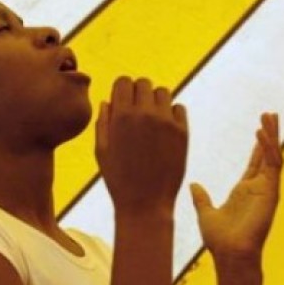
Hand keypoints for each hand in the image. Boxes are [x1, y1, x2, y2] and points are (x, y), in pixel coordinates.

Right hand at [95, 76, 188, 215]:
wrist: (145, 203)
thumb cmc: (118, 178)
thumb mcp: (101, 150)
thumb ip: (103, 122)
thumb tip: (107, 101)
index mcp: (121, 116)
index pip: (123, 81)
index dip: (121, 89)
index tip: (122, 101)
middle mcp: (145, 114)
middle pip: (144, 83)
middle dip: (138, 93)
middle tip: (136, 111)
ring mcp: (166, 122)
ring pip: (163, 92)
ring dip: (155, 101)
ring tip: (151, 119)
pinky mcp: (183, 132)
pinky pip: (179, 108)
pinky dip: (171, 113)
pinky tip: (164, 129)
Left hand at [190, 113, 283, 261]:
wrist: (229, 254)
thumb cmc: (219, 240)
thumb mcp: (206, 212)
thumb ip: (201, 198)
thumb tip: (194, 185)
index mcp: (245, 191)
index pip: (255, 162)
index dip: (258, 145)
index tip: (259, 128)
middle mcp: (258, 188)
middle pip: (268, 155)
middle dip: (269, 134)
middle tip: (269, 113)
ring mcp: (266, 190)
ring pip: (274, 156)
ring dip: (272, 136)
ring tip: (269, 115)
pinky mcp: (271, 193)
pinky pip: (274, 166)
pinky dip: (269, 149)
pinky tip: (262, 133)